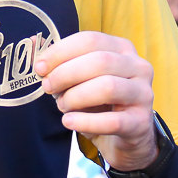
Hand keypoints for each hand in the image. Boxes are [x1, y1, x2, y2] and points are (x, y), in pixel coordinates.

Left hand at [34, 31, 156, 170]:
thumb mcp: (82, 79)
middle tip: (48, 88)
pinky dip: (85, 121)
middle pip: (99, 61)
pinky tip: (68, 121)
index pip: (90, 40)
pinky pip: (112, 121)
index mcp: (122, 48)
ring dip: (76, 97)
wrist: (127, 138)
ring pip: (107, 87)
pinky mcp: (141, 122)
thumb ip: (62, 63)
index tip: (40, 67)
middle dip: (66, 74)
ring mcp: (143, 94)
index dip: (61, 51)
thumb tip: (33, 47)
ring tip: (62, 106)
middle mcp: (138, 66)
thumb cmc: (100, 103)